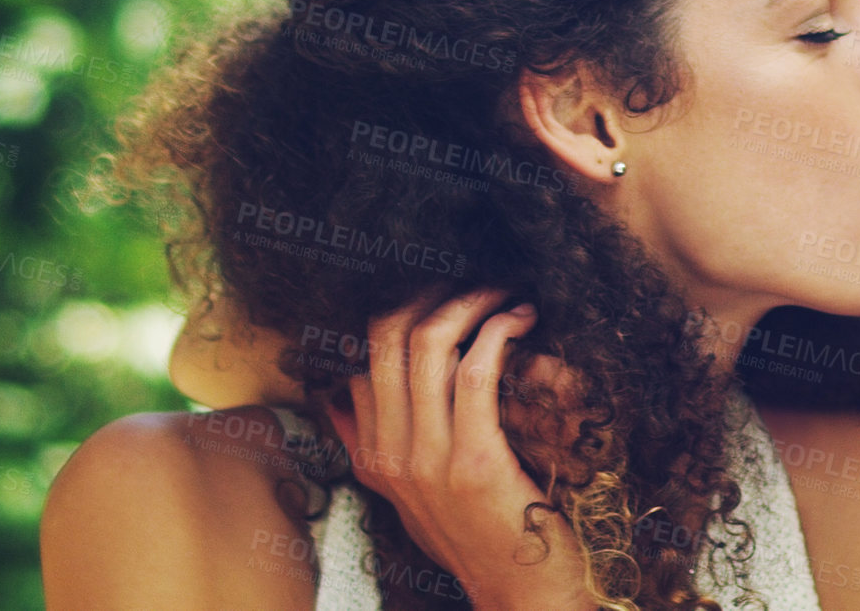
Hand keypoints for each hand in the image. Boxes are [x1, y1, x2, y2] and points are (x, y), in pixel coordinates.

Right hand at [327, 288, 595, 610]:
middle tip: (478, 280)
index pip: (363, 356)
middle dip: (435, 292)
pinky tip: (522, 320)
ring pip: (427, 343)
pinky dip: (499, 330)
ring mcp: (426, 460)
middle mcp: (389, 456)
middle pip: (386, 337)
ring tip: (508, 293)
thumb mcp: (414, 495)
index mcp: (372, 458)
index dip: (406, 310)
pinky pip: (476, 370)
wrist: (523, 595)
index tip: (448, 294)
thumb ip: (375, 448)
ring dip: (473, 301)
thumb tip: (337, 395)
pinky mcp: (473, 462)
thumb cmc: (486, 536)